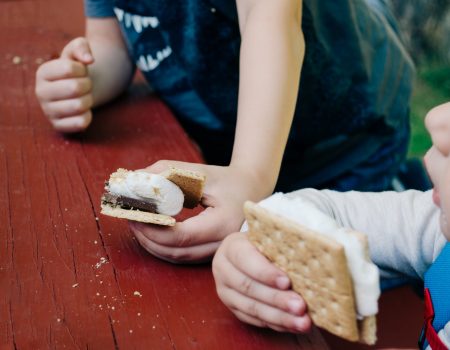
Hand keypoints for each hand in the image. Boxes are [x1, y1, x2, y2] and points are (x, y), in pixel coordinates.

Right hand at [35, 37, 93, 132]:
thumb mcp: (77, 51)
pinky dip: (88, 115)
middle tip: (85, 85)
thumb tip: (89, 59)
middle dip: (88, 85)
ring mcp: (48, 111)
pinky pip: (81, 123)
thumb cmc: (77, 69)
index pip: (69, 69)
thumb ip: (82, 47)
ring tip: (83, 96)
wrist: (79, 91)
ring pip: (79, 106)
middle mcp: (41, 92)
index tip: (81, 71)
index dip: (83, 69)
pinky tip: (82, 111)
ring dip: (89, 100)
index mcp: (42, 72)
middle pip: (75, 88)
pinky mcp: (58, 126)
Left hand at [129, 160, 271, 262]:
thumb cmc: (227, 179)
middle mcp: (222, 244)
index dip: (152, 229)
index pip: (180, 237)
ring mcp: (218, 252)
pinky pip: (183, 256)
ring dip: (152, 244)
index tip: (134, 213)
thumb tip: (133, 180)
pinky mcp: (211, 253)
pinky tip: (152, 231)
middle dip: (147, 238)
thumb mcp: (199, 172)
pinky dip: (163, 246)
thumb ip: (166, 172)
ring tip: (136, 223)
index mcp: (223, 223)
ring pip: (177, 258)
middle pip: (176, 252)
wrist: (252, 189)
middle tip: (130, 218)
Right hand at [212, 232, 311, 332]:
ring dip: (279, 317)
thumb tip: (305, 259)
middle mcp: (223, 269)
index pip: (246, 260)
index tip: (287, 282)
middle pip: (248, 287)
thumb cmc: (264, 241)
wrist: (248, 250)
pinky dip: (275, 324)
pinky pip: (254, 320)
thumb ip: (279, 247)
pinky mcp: (233, 308)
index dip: (266, 272)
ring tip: (302, 322)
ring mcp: (226, 291)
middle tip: (300, 306)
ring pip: (251, 308)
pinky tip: (293, 325)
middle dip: (277, 299)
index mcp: (231, 247)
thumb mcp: (267, 237)